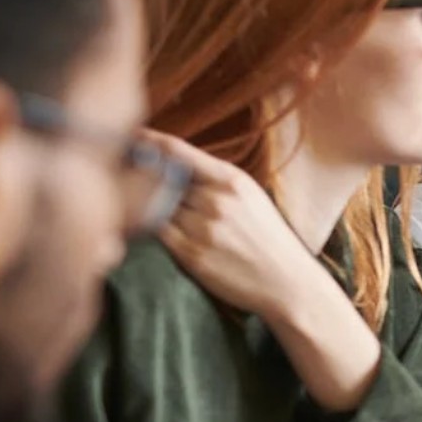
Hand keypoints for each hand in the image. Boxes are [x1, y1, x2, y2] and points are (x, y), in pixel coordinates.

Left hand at [145, 130, 337, 320]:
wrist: (289, 283)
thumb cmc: (268, 239)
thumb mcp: (251, 197)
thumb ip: (214, 179)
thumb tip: (168, 162)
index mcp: (233, 181)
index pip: (177, 151)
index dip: (149, 142)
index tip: (132, 137)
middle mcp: (217, 201)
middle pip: (162, 180)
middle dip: (147, 179)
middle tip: (133, 177)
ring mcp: (204, 229)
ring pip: (157, 207)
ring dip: (152, 207)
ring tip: (157, 213)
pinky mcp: (192, 256)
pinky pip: (159, 234)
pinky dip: (156, 230)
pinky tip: (165, 231)